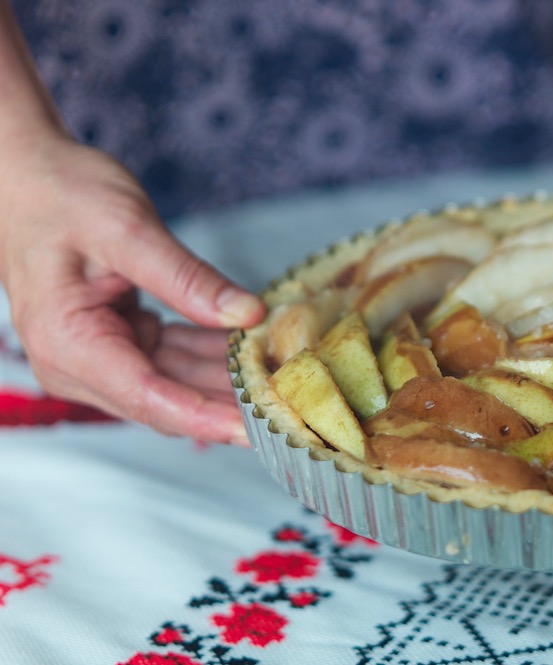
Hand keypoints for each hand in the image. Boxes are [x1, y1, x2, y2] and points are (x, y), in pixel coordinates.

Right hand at [0, 131, 265, 443]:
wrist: (30, 180)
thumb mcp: (128, 229)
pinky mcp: (122, 344)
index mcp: (69, 342)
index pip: (149, 397)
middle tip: (292, 406)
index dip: (207, 417)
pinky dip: (214, 358)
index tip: (257, 428)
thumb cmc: (61, 196)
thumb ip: (187, 278)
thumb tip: (247, 315)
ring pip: (177, 386)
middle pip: (166, 401)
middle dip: (228, 406)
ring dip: (227, 384)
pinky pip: (176, 362)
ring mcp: (101, 357)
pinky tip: (257, 352)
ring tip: (287, 380)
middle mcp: (79, 363)